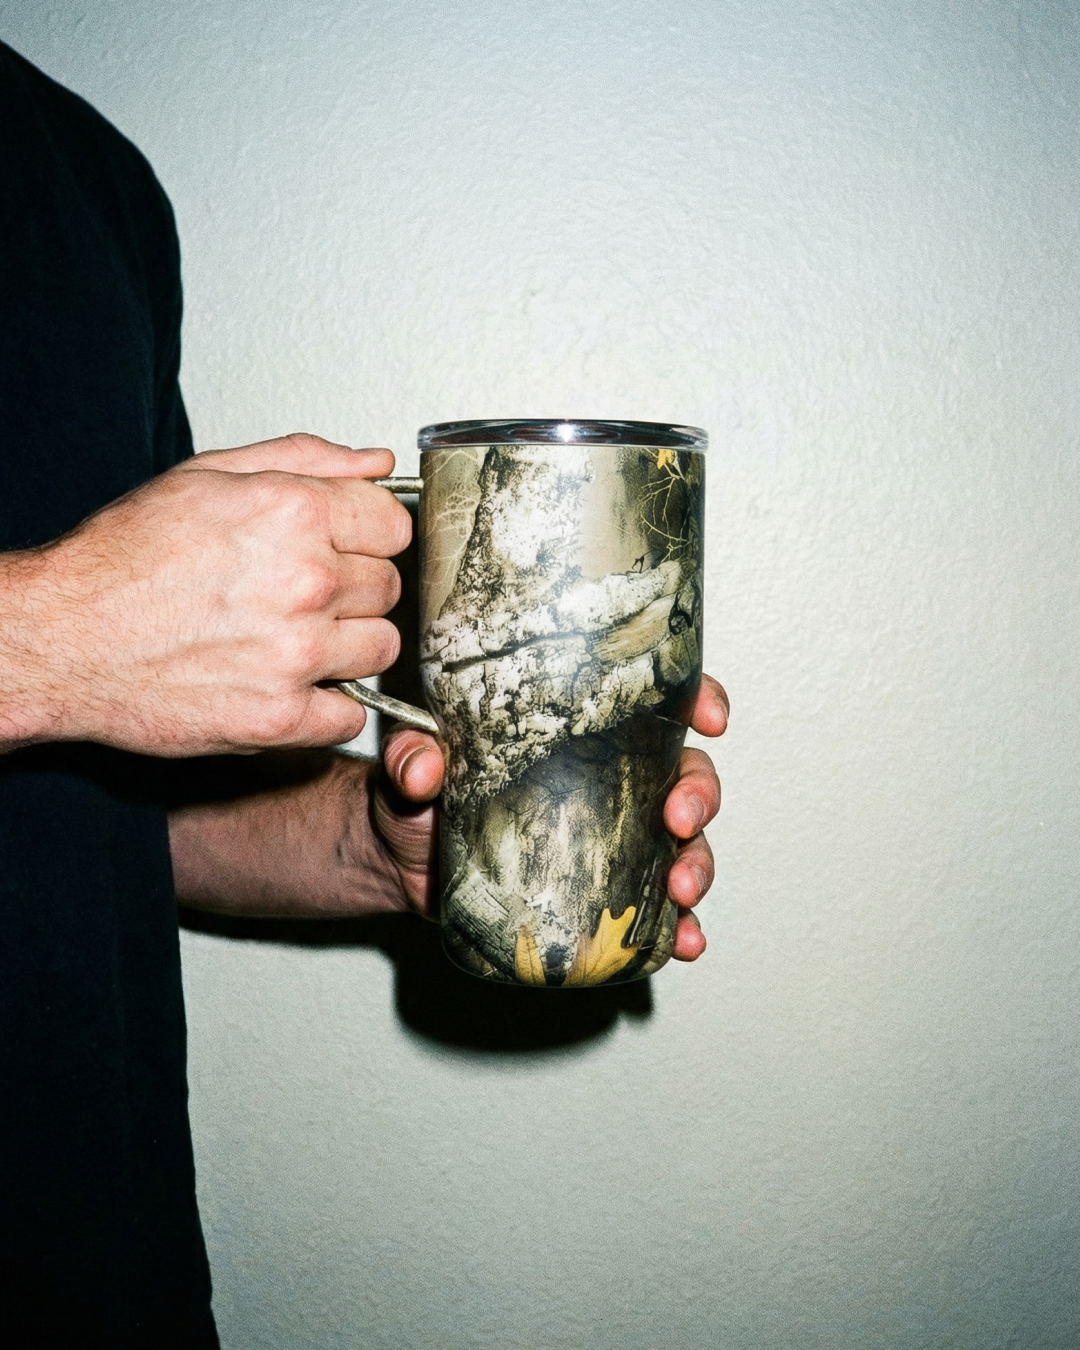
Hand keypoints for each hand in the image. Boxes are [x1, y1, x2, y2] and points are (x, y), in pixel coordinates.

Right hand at [0, 434, 410, 755]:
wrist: (62, 638)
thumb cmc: (125, 559)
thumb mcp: (208, 476)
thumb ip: (306, 461)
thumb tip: (379, 462)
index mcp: (293, 513)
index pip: (395, 526)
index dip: (369, 536)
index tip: (346, 547)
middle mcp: (305, 581)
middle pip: (389, 587)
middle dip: (356, 589)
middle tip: (303, 594)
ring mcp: (296, 654)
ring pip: (382, 648)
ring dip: (349, 646)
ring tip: (296, 639)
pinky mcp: (281, 717)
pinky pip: (353, 716)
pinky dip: (329, 707)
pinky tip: (290, 685)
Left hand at [373, 673, 728, 961]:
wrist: (397, 863)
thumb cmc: (415, 795)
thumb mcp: (411, 761)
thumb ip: (412, 754)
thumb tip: (421, 770)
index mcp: (583, 731)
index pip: (656, 703)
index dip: (698, 701)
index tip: (710, 719)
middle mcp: (612, 780)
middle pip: (685, 775)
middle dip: (699, 797)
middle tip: (680, 819)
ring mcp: (614, 838)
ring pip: (684, 844)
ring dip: (698, 865)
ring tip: (682, 891)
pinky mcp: (601, 891)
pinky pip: (655, 910)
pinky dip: (680, 927)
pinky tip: (686, 942)